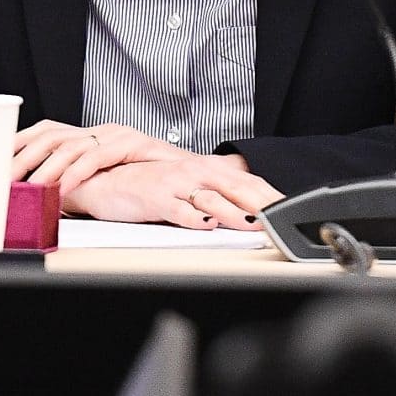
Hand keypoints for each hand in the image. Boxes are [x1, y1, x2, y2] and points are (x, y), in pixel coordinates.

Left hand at [11, 120, 186, 196]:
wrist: (195, 173)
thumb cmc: (150, 179)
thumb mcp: (107, 177)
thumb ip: (79, 180)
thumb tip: (46, 196)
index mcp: (90, 134)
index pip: (45, 130)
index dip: (18, 143)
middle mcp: (99, 129)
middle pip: (49, 135)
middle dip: (21, 157)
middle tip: (1, 180)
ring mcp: (115, 134)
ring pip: (69, 145)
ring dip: (44, 168)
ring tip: (27, 187)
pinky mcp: (132, 144)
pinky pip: (96, 157)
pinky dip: (76, 173)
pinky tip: (61, 188)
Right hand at [60, 152, 281, 229]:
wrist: (104, 180)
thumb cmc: (147, 184)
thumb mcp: (187, 181)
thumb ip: (216, 185)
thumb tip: (246, 185)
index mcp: (205, 169)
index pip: (247, 181)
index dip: (270, 195)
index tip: (291, 211)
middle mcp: (194, 172)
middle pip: (236, 188)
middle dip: (262, 204)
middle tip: (281, 219)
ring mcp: (176, 184)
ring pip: (212, 199)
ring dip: (235, 213)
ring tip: (254, 225)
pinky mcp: (157, 199)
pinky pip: (180, 211)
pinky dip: (195, 219)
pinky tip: (208, 226)